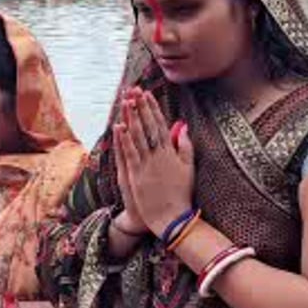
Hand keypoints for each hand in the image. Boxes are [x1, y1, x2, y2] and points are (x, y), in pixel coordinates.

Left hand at [114, 88, 193, 236]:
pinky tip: (119, 126)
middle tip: (134, 90)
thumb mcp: (188, 167)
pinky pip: (129, 154)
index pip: (159, 125)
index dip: (153, 109)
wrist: (172, 218)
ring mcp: (147, 165)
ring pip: (137, 137)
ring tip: (126, 101)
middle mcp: (158, 156)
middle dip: (140, 107)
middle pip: (147, 126)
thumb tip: (182, 126)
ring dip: (131, 117)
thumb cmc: (181, 194)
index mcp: (171, 153)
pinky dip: (124, 139)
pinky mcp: (136, 175)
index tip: (147, 94)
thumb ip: (185, 146)